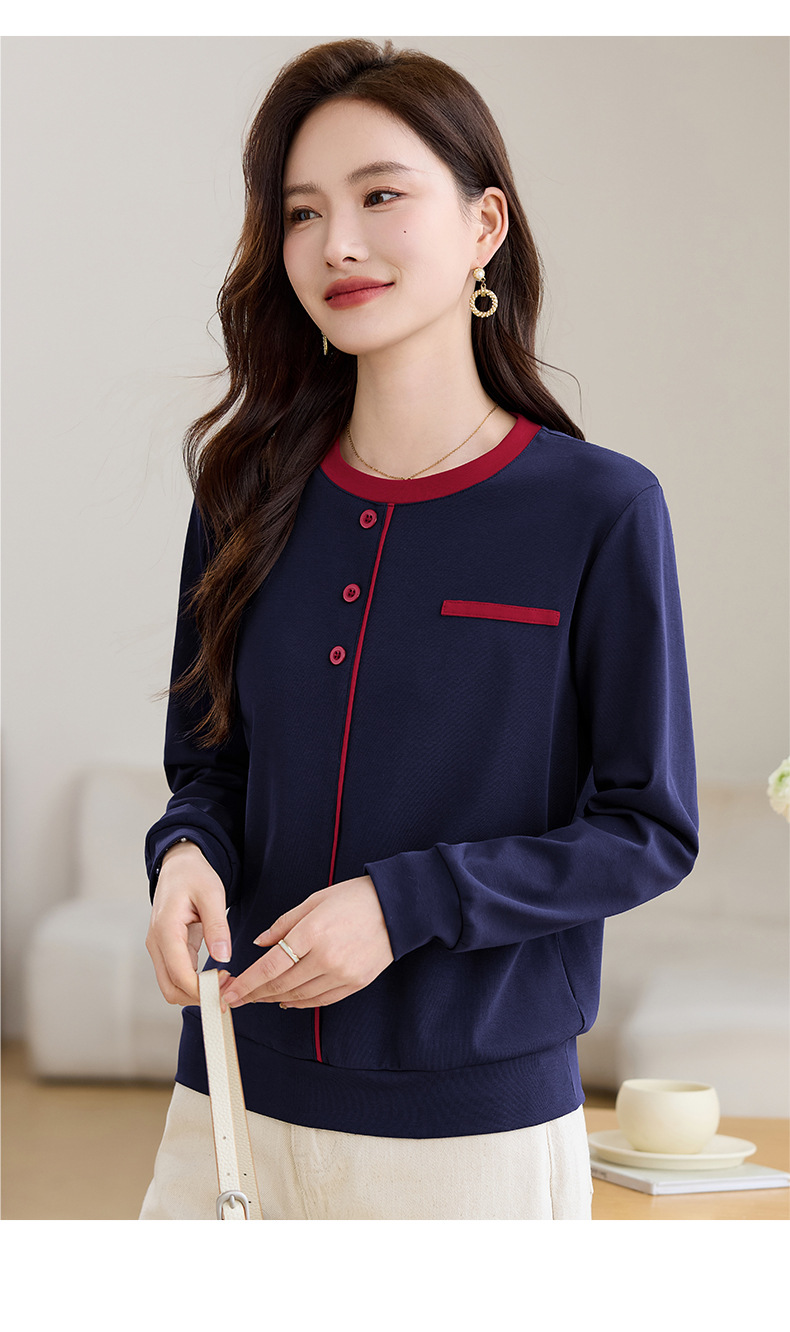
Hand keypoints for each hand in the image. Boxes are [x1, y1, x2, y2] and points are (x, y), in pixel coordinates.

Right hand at [146, 841, 232, 1004]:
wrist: (178, 866)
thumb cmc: (193, 875)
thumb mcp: (212, 894)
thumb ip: (217, 926)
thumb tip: (223, 957)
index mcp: (166, 930)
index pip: (179, 974)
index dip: (201, 989)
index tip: (226, 988)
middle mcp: (157, 943)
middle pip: (171, 989)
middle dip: (198, 996)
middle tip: (228, 989)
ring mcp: (159, 948)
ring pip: (172, 986)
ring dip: (196, 992)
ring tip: (225, 982)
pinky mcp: (167, 950)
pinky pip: (177, 975)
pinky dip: (194, 983)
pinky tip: (217, 977)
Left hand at [220, 876, 393, 1010]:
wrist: (396, 908)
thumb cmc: (353, 899)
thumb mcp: (314, 901)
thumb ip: (283, 924)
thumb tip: (259, 943)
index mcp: (313, 932)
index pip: (271, 966)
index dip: (247, 982)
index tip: (229, 992)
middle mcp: (327, 957)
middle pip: (282, 984)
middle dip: (254, 994)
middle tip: (236, 998)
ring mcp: (343, 974)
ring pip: (299, 996)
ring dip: (274, 999)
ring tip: (257, 998)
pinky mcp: (356, 983)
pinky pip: (321, 1000)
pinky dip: (300, 1002)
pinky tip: (287, 1000)